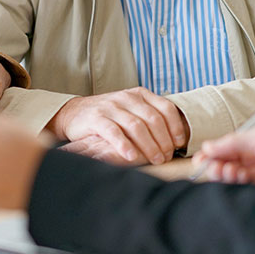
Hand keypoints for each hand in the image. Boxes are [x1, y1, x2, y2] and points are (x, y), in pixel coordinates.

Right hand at [46, 87, 188, 165]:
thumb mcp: (131, 110)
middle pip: (153, 119)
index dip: (176, 127)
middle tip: (166, 157)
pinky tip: (132, 157)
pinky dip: (125, 145)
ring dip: (149, 146)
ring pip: (136, 126)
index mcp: (140, 94)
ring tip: (155, 160)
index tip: (179, 144)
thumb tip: (175, 141)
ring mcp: (111, 106)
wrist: (75, 113)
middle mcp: (127, 97)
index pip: (166, 107)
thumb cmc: (109, 116)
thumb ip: (150, 118)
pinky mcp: (96, 118)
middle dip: (164, 141)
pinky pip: (114, 132)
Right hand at [192, 125, 254, 184]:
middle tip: (214, 167)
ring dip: (226, 173)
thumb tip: (207, 147)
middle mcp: (252, 157)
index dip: (210, 155)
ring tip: (229, 171)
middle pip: (225, 164)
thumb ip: (232, 142)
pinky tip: (238, 175)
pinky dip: (237, 181)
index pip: (223, 150)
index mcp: (248, 143)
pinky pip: (244, 185)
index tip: (199, 160)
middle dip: (216, 166)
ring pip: (233, 175)